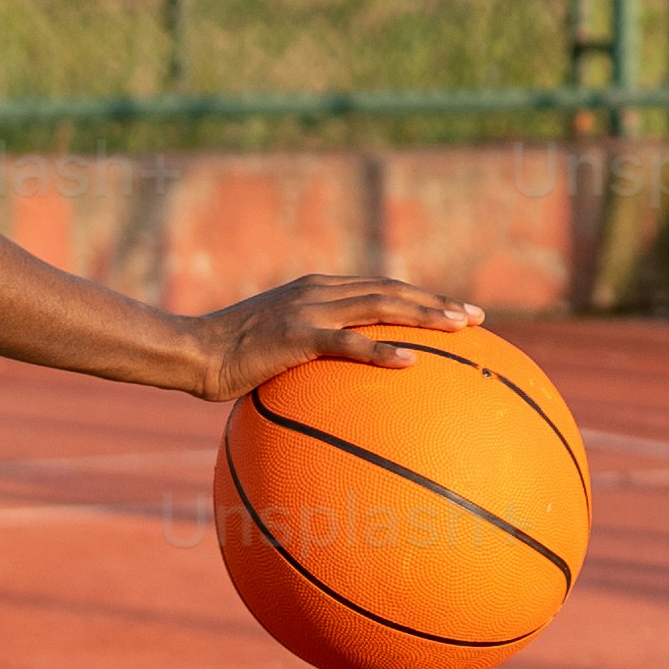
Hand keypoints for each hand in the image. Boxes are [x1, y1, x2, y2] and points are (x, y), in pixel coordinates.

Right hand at [190, 272, 484, 404]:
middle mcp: (320, 290)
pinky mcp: (296, 335)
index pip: (381, 287)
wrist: (193, 353)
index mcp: (318, 289)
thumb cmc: (231, 360)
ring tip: (459, 328)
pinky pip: (349, 343)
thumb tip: (335, 382)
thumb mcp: (277, 349)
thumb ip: (310, 352)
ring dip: (423, 315)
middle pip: (391, 290)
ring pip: (380, 306)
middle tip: (476, 318)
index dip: (421, 296)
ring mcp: (309, 309)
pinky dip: (383, 350)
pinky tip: (413, 362)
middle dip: (437, 302)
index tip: (456, 310)